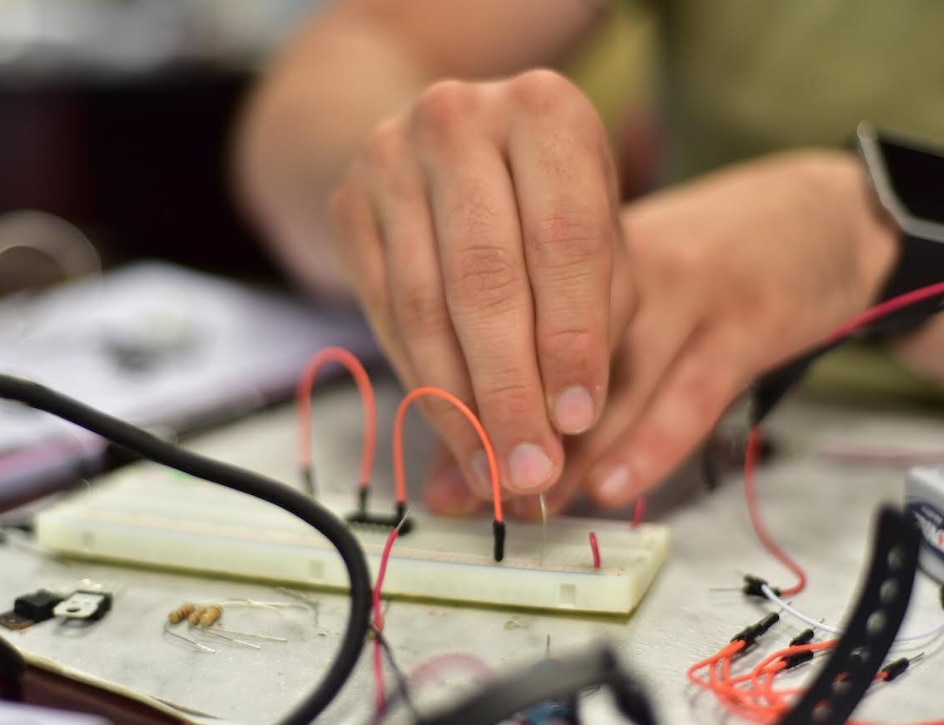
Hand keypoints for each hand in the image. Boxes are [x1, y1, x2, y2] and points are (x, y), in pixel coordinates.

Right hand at [329, 70, 630, 506]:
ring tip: (491, 470)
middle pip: (484, 279)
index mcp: (544, 111)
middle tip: (528, 470)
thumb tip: (565, 434)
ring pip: (424, 306)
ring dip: (459, 404)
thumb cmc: (543, 205)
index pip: (565, 239)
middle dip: (509, 390)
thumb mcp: (596, 240)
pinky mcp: (347, 205)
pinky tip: (451, 429)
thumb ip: (594, 325)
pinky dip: (421, 382)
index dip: (572, 340)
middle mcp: (459, 120)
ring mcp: (390, 159)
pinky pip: (383, 314)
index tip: (578, 421)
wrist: (442, 146)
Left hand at [428, 150, 897, 516]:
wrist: (812, 221)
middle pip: (544, 340)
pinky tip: (608, 488)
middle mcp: (620, 252)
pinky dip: (647, 446)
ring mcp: (686, 284)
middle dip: (504, 424)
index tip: (443, 465)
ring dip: (567, 448)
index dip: (465, 390)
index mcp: (570, 235)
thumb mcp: (608, 292)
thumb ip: (536, 357)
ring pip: (611, 372)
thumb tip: (453, 455)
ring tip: (530, 502)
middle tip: (475, 491)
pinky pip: (690, 391)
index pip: (499, 309)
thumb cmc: (684, 270)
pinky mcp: (748, 319)